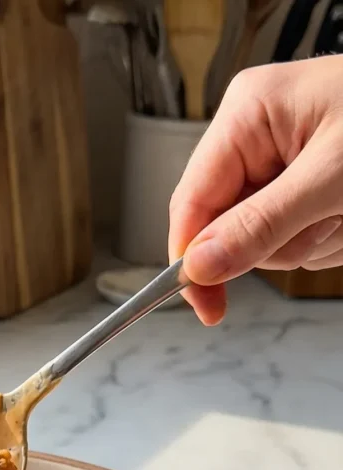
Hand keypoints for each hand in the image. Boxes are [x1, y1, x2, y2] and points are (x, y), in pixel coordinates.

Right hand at [168, 56, 342, 324]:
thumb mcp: (332, 178)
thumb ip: (262, 225)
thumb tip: (200, 265)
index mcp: (248, 115)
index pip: (192, 201)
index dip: (191, 258)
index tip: (205, 304)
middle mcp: (254, 138)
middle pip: (225, 228)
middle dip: (277, 241)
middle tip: (325, 221)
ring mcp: (276, 165)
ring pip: (260, 242)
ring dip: (308, 241)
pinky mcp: (298, 188)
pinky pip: (290, 240)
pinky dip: (324, 238)